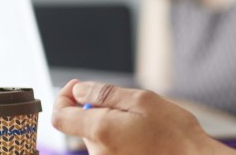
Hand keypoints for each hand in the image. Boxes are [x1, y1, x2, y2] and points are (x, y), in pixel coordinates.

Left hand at [52, 79, 235, 154]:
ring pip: (96, 134)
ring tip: (142, 122)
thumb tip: (78, 90)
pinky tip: (142, 135)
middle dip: (97, 107)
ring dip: (111, 122)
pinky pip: (108, 146)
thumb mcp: (143, 100)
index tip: (78, 87)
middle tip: (128, 103)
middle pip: (80, 123)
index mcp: (101, 131)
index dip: (64, 97)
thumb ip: (105, 94)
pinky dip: (119, 135)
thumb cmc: (174, 133)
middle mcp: (98, 152)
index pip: (60, 116)